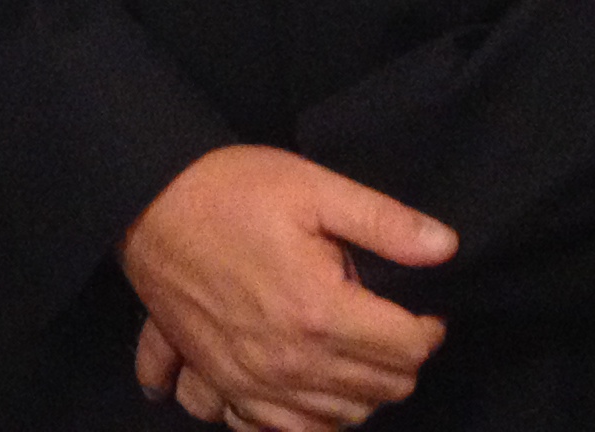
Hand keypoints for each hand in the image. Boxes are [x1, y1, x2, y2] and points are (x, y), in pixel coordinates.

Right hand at [120, 144, 454, 426]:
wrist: (148, 204)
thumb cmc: (231, 190)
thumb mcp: (312, 187)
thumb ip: (384, 222)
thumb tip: (446, 248)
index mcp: (320, 312)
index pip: (408, 350)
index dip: (428, 328)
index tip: (423, 308)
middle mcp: (290, 362)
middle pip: (379, 391)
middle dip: (399, 360)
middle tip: (390, 323)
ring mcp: (253, 382)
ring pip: (337, 420)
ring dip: (360, 392)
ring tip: (355, 350)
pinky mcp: (223, 385)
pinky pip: (279, 430)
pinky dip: (306, 420)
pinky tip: (310, 390)